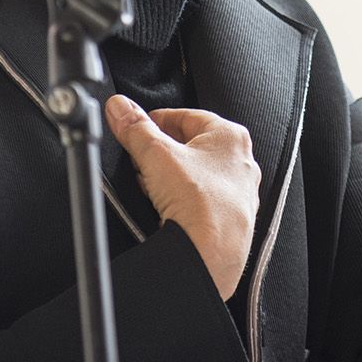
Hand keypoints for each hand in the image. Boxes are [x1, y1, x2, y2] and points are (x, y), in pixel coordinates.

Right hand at [105, 96, 259, 300]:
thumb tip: (120, 107)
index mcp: (231, 136)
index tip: (140, 124)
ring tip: (148, 181)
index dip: (159, 118)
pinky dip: (181, 197)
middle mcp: (241, 163)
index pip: (188, 115)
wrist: (210, 254)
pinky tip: (164, 205)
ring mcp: (238, 193)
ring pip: (197, 173)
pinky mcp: (230, 219)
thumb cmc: (199, 203)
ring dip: (170, 174)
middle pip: (193, 145)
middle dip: (162, 149)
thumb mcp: (156, 155)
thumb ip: (135, 128)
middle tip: (140, 154)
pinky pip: (202, 199)